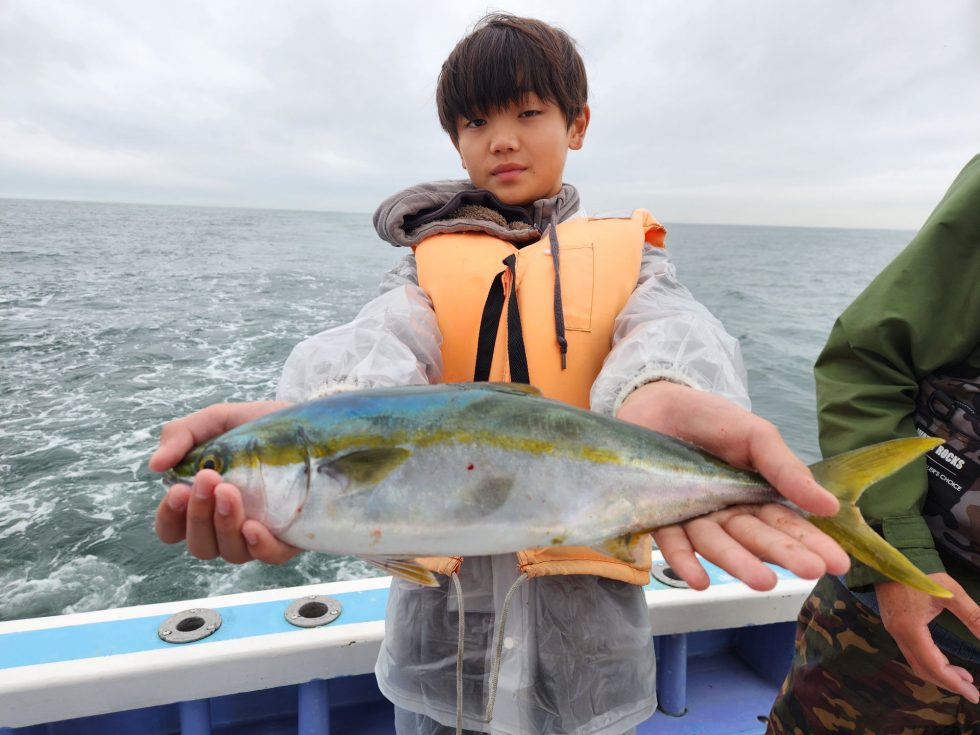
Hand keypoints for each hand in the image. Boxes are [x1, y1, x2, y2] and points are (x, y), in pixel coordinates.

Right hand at [150, 401, 300, 564]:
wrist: (309, 422)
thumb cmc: (257, 426)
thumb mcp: (217, 420)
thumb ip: (181, 435)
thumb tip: (154, 465)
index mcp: (203, 503)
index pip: (172, 529)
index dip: (169, 518)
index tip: (177, 492)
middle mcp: (226, 525)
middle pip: (200, 544)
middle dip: (199, 515)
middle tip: (209, 478)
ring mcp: (257, 534)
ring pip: (231, 552)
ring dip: (225, 525)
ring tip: (231, 492)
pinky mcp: (289, 537)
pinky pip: (270, 556)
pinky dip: (259, 547)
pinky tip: (254, 527)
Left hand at [617, 381, 849, 589]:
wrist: (655, 401)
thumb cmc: (710, 419)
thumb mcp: (755, 435)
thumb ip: (785, 468)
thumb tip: (829, 505)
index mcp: (754, 496)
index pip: (785, 525)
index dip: (810, 543)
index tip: (837, 563)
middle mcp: (726, 513)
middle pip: (755, 538)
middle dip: (784, 555)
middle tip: (810, 572)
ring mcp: (693, 517)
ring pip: (716, 545)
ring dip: (738, 563)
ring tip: (761, 581)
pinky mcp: (658, 517)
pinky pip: (672, 542)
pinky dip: (684, 560)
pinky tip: (699, 580)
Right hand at [877, 573, 979, 702]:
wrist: (889, 552)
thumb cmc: (920, 571)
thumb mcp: (950, 593)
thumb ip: (974, 617)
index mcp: (911, 629)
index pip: (934, 666)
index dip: (955, 683)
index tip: (975, 694)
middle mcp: (898, 633)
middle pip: (922, 669)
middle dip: (948, 682)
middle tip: (972, 689)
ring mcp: (893, 628)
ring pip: (915, 661)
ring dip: (938, 672)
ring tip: (962, 676)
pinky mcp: (893, 622)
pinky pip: (911, 651)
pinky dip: (929, 661)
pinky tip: (943, 658)